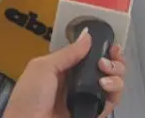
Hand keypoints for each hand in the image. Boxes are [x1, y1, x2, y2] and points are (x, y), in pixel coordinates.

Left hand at [5, 30, 126, 117]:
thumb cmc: (28, 98)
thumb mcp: (43, 67)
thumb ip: (68, 52)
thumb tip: (87, 35)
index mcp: (64, 68)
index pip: (90, 55)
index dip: (103, 49)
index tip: (111, 45)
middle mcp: (78, 82)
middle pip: (106, 68)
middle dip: (114, 61)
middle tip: (107, 62)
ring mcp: (86, 99)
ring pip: (113, 84)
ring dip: (116, 76)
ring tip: (105, 77)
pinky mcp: (92, 114)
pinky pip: (110, 103)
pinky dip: (114, 93)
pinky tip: (106, 86)